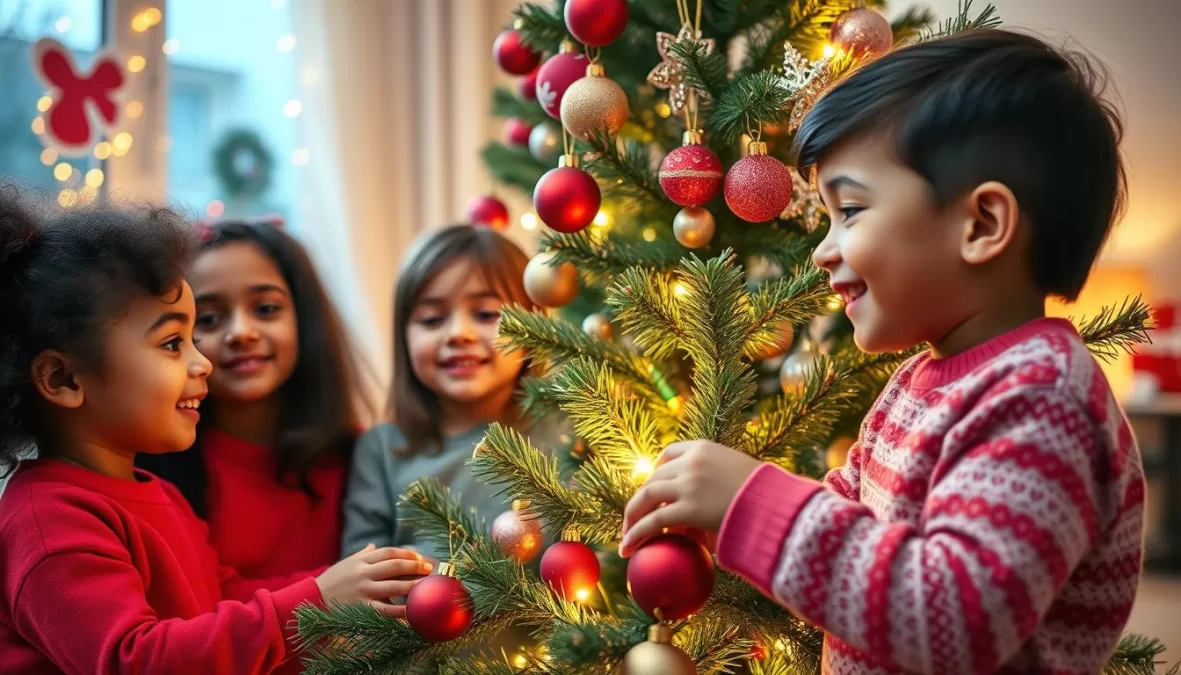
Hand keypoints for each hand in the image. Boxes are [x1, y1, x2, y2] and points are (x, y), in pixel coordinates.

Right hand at [316, 544, 433, 616]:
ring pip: (395, 585)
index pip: (388, 552)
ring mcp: (363, 591)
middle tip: (429, 569)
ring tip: (428, 586)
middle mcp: (363, 573)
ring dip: (414, 585)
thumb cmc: (329, 583)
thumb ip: (361, 555)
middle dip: (415, 566)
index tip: (419, 557)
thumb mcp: (344, 565)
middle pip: (395, 565)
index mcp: (360, 561)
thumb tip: (374, 546)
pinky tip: (414, 612)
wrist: (309, 603)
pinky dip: (402, 611)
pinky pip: (387, 610)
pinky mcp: (362, 608)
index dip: (406, 553)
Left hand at [619, 441, 762, 557]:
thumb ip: (717, 484)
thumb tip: (707, 508)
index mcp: (705, 447)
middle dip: (641, 499)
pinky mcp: (688, 508)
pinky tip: (628, 547)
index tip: (652, 485)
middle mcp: (692, 461)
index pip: (669, 453)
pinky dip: (636, 533)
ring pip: (646, 496)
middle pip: (654, 477)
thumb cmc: (768, 494)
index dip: (656, 470)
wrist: (780, 504)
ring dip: (632, 516)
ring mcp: (688, 483)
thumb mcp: (739, 476)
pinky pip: (653, 521)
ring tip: (626, 536)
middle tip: (634, 518)